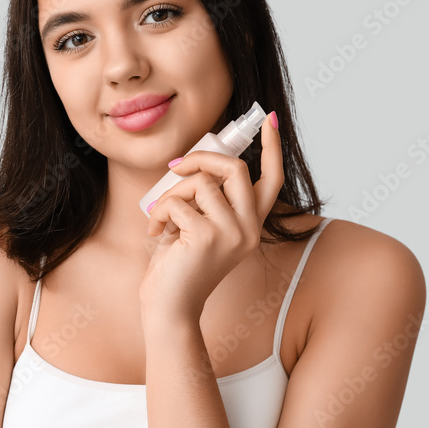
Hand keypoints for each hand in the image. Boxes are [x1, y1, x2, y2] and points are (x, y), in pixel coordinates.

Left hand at [139, 110, 283, 324]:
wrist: (169, 307)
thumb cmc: (178, 266)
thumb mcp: (197, 224)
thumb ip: (206, 198)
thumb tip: (197, 163)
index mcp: (250, 224)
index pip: (272, 179)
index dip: (272, 148)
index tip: (270, 120)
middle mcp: (249, 229)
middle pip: (235, 168)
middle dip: (200, 158)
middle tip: (175, 167)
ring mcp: (232, 233)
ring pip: (200, 183)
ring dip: (171, 194)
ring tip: (161, 217)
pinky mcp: (207, 237)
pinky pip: (177, 202)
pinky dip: (159, 213)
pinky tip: (156, 232)